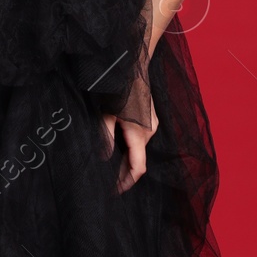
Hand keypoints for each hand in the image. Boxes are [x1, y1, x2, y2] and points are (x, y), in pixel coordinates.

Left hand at [99, 71, 157, 193]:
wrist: (133, 64)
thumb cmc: (119, 87)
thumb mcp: (107, 114)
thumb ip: (106, 137)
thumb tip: (104, 158)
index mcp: (140, 133)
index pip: (138, 168)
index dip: (126, 182)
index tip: (114, 191)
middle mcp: (149, 131)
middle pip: (138, 160)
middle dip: (123, 173)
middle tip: (107, 183)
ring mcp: (151, 124)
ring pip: (138, 149)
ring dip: (125, 159)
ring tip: (108, 167)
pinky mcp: (149, 118)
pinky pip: (140, 139)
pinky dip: (129, 147)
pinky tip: (116, 147)